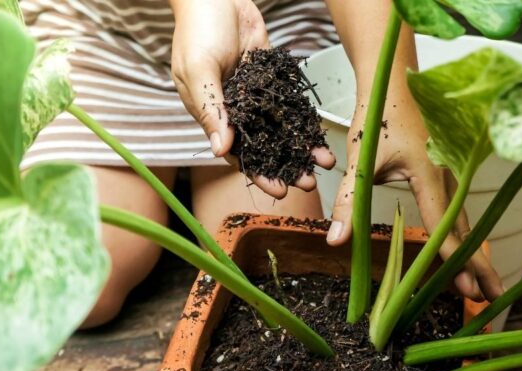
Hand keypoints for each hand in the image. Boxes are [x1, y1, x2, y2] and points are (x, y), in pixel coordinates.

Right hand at [170, 0, 335, 198]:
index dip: (260, 173)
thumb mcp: (198, 70)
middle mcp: (237, 110)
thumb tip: (220, 150)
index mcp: (213, 115)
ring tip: (324, 162)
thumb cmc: (197, 30)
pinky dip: (304, 119)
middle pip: (265, 147)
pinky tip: (321, 132)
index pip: (239, 154)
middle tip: (310, 183)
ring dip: (301, 146)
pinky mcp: (270, 78)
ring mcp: (255, 95)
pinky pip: (290, 103)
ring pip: (282, 128)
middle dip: (287, 166)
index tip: (281, 190)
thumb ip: (211, 109)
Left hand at [326, 88, 503, 301]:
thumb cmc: (377, 116)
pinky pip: (458, 211)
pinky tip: (467, 254)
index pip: (443, 224)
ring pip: (465, 221)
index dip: (453, 258)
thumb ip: (349, 201)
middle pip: (465, 229)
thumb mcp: (360, 160)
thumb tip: (336, 241)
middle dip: (480, 264)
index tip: (467, 286)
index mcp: (429, 173)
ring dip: (475, 253)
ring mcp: (450, 174)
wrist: (394, 81)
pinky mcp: (446, 174)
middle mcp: (447, 176)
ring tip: (487, 285)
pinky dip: (464, 236)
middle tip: (494, 297)